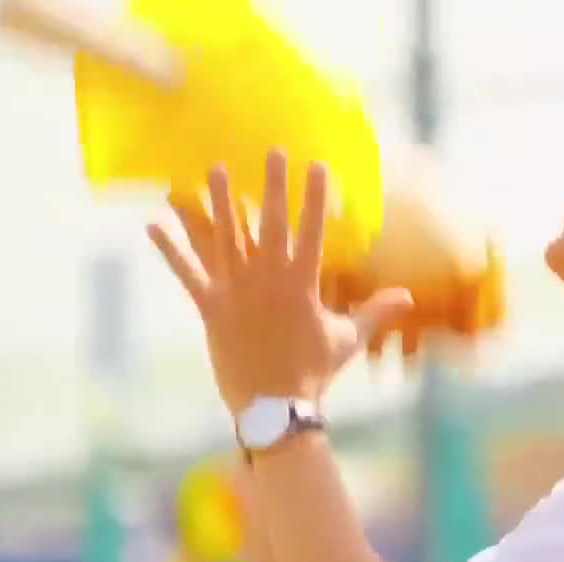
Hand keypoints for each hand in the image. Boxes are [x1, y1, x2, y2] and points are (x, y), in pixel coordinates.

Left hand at [146, 149, 413, 415]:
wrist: (274, 406)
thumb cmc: (315, 372)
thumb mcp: (349, 339)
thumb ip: (376, 312)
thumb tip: (408, 296)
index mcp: (302, 283)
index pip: (311, 230)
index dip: (314, 197)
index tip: (316, 166)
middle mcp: (267, 279)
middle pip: (268, 223)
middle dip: (271, 185)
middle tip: (272, 153)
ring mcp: (236, 291)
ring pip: (225, 238)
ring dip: (218, 202)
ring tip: (214, 170)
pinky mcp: (210, 308)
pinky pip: (187, 273)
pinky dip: (171, 248)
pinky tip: (155, 223)